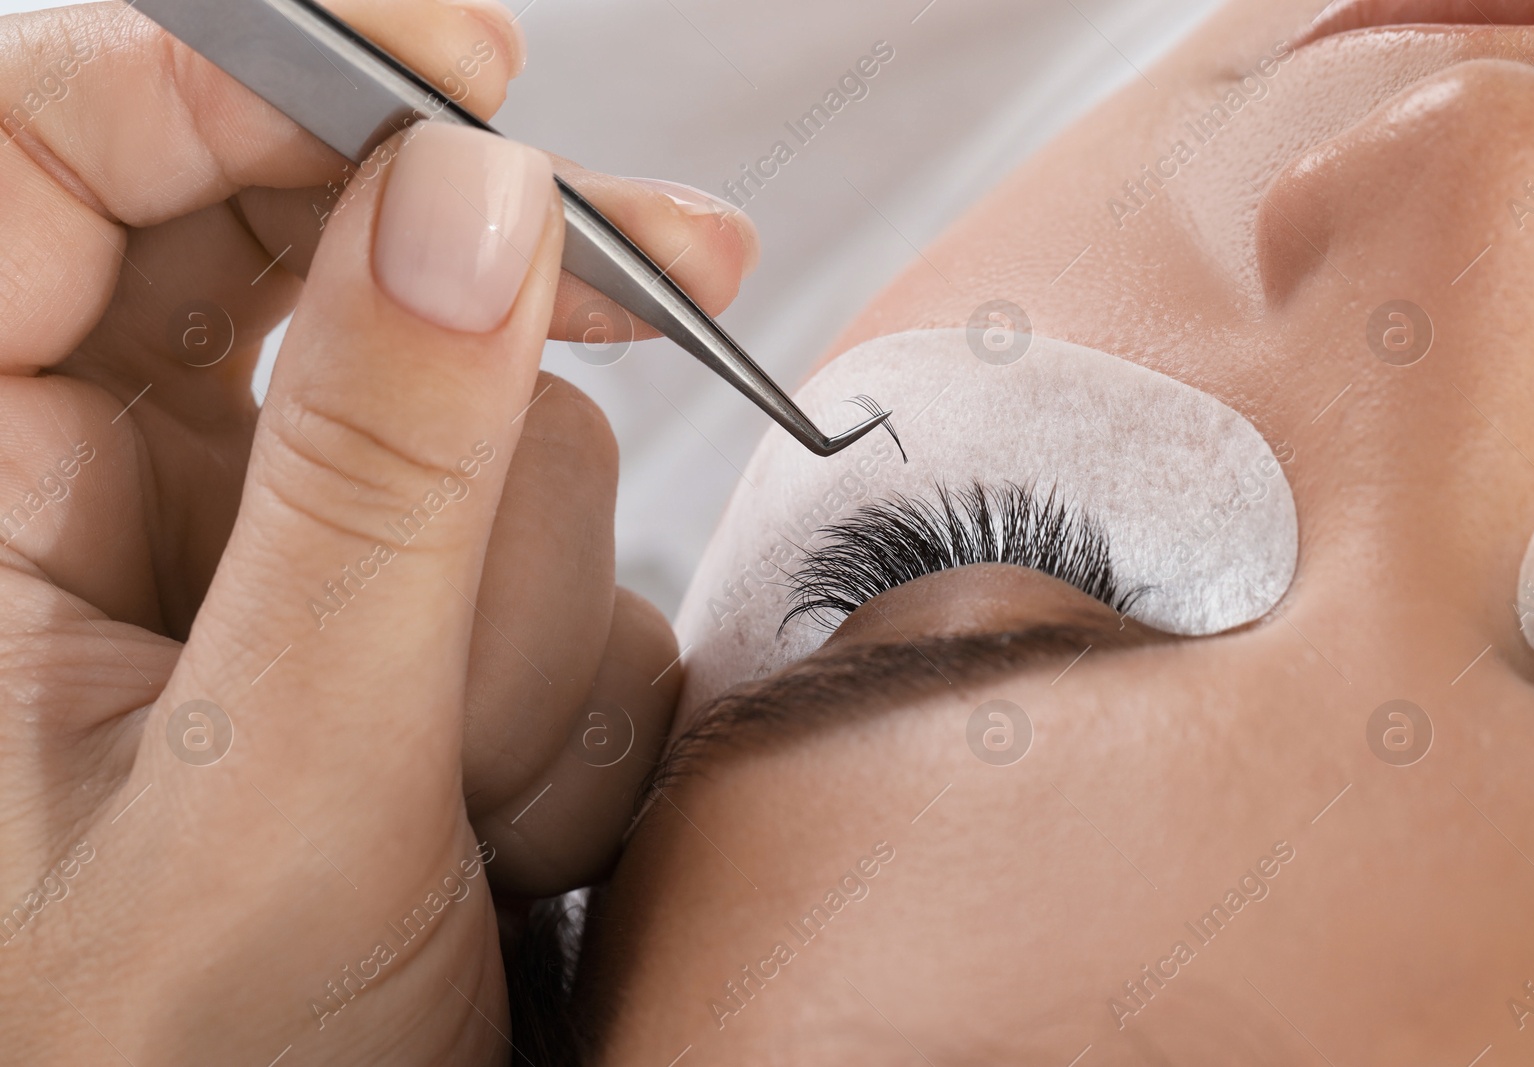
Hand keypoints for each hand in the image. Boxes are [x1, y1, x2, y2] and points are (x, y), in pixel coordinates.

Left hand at [0, 1, 753, 1061]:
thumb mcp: (280, 790)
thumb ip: (377, 488)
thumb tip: (474, 201)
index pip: (54, 155)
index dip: (248, 69)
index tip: (461, 71)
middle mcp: (120, 494)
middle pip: (325, 249)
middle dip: (495, 311)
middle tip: (674, 274)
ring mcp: (288, 558)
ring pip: (491, 420)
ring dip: (530, 605)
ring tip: (476, 794)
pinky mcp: (414, 624)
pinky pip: (562, 548)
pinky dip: (573, 677)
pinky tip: (513, 814)